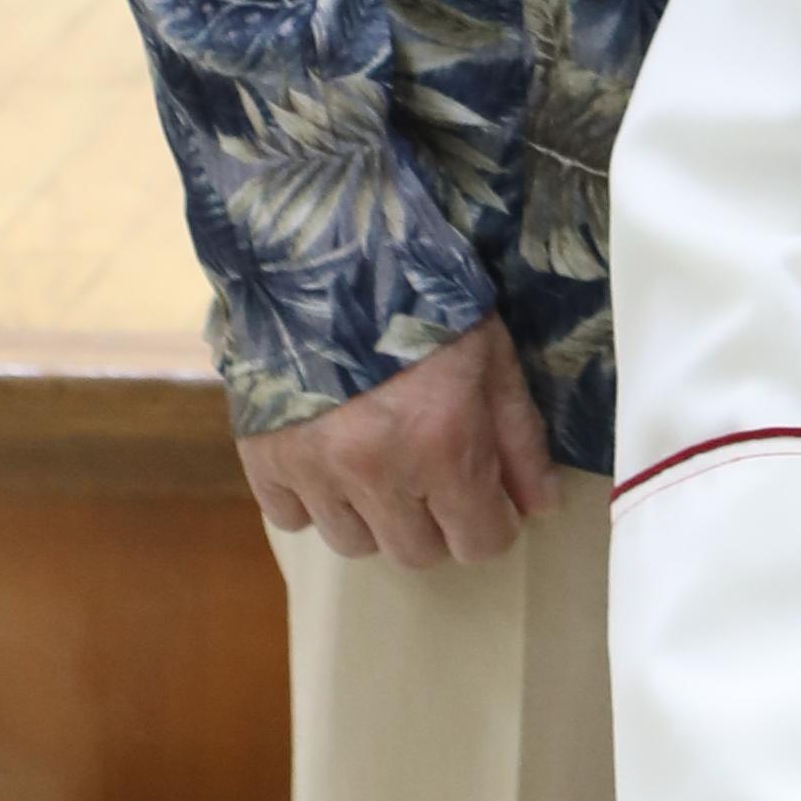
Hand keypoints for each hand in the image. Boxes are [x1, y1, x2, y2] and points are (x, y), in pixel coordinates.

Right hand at [236, 311, 554, 564]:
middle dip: (436, 523)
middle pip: (414, 553)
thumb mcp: (493, 353)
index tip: (488, 500)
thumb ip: (519, 438)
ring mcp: (312, 468)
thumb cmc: (424, 294)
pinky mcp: (261, 455)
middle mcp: (376, 470)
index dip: (491, 524)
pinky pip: (289, 518)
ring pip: (352, 543)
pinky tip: (329, 456)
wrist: (326, 247)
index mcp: (443, 444)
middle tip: (435, 476)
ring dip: (374, 516)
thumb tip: (539, 507)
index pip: (479, 542)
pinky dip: (312, 499)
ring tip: (380, 461)